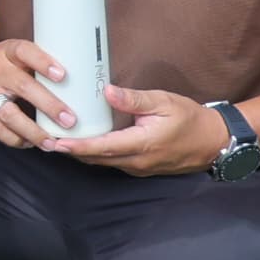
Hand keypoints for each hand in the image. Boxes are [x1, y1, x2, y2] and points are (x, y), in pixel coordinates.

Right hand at [0, 36, 74, 147]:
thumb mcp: (12, 53)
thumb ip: (36, 65)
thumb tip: (78, 84)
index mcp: (6, 51)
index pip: (24, 51)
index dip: (43, 62)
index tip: (63, 75)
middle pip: (22, 87)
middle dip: (49, 105)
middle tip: (70, 120)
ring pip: (9, 114)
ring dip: (34, 131)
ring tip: (53, 143)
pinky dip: (15, 139)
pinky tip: (31, 143)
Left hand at [52, 87, 226, 176]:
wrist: (214, 141)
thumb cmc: (190, 119)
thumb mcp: (164, 102)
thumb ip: (133, 99)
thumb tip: (105, 91)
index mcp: (142, 144)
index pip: (102, 147)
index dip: (77, 146)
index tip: (56, 142)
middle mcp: (137, 162)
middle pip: (97, 158)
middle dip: (72, 151)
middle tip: (46, 139)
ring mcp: (139, 168)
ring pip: (104, 163)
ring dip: (82, 154)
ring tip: (59, 140)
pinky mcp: (141, 168)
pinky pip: (113, 163)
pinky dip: (96, 154)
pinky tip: (85, 143)